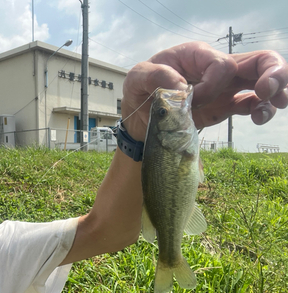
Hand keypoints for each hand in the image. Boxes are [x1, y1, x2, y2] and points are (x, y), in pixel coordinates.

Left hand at [121, 42, 287, 141]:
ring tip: (269, 107)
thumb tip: (182, 87)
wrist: (139, 118)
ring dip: (275, 91)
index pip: (222, 64)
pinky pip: (250, 104)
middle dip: (273, 72)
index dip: (213, 84)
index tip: (191, 100)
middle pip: (257, 61)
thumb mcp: (137, 78)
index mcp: (196, 55)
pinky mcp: (223, 106)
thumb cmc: (139, 90)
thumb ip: (155, 76)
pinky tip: (258, 117)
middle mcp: (214, 68)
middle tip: (269, 91)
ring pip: (261, 80)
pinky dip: (261, 109)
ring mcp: (223, 87)